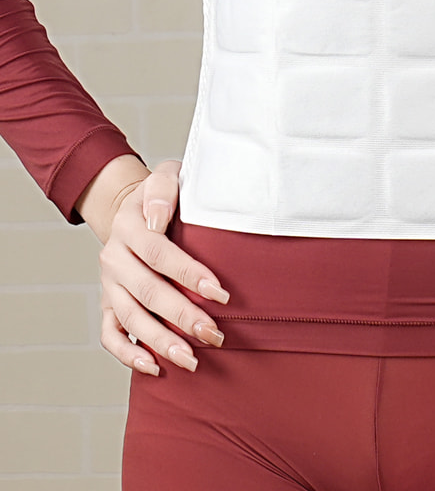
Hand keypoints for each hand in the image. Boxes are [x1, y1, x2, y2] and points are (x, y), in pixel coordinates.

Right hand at [97, 160, 229, 375]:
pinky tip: (153, 367)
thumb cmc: (162, 194)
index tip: (219, 293)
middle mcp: (114, 257)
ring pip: (131, 317)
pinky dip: (128, 353)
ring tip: (191, 359)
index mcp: (129, 226)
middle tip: (213, 334)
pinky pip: (110, 333)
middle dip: (182, 316)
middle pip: (148, 291)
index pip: (160, 254)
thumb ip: (164, 189)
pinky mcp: (107, 302)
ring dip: (160, 341)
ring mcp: (109, 283)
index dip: (189, 274)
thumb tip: (159, 219)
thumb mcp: (166, 176)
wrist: (131, 206)